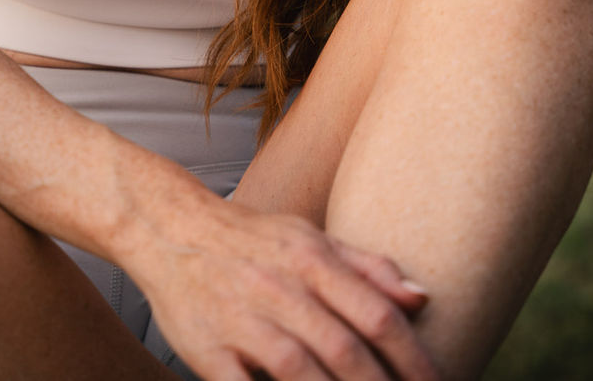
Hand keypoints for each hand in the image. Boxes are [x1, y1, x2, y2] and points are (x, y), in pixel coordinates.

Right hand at [125, 190, 439, 380]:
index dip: (413, 357)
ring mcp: (242, 318)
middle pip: (344, 349)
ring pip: (298, 370)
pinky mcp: (206, 348)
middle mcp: (281, 287)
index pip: (376, 314)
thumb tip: (422, 297)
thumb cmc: (251, 239)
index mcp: (312, 259)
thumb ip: (367, 267)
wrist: (170, 226)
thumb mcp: (311, 237)